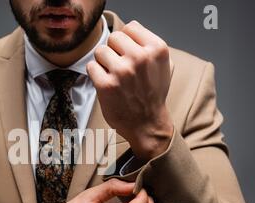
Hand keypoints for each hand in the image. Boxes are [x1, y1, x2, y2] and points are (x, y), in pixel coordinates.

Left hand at [87, 20, 173, 160]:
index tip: (127, 52)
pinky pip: (91, 67)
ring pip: (100, 51)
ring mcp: (122, 71)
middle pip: (113, 37)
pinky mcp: (106, 85)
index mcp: (157, 49)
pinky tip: (105, 83)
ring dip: (103, 62)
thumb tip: (127, 33)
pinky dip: (95, 74)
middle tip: (119, 66)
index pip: (130, 27)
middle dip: (114, 51)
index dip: (126, 40)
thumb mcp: (163, 65)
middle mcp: (140, 58)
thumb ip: (147, 46)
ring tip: (113, 75)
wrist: (147, 124)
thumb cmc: (152, 94)